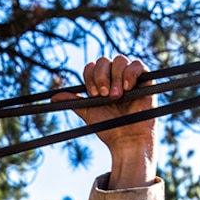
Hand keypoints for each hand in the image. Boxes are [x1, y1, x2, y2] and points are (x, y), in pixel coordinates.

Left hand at [50, 55, 156, 188]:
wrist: (126, 139)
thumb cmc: (108, 127)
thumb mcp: (88, 113)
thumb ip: (74, 102)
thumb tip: (53, 97)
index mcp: (101, 82)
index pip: (92, 67)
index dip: (90, 77)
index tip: (92, 94)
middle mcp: (115, 77)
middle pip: (104, 61)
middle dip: (101, 77)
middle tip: (104, 95)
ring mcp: (130, 77)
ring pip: (120, 60)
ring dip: (116, 77)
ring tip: (117, 96)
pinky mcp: (146, 80)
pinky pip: (138, 65)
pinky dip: (130, 74)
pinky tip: (128, 88)